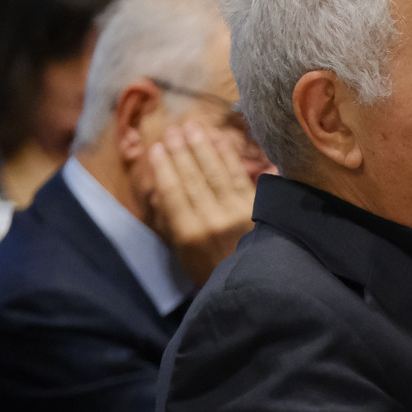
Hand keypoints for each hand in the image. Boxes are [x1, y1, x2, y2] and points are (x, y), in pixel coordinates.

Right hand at [146, 121, 254, 283]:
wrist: (254, 284)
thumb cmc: (212, 272)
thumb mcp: (183, 255)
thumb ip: (172, 222)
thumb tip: (161, 190)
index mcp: (189, 233)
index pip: (172, 192)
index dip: (163, 167)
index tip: (156, 148)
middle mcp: (211, 219)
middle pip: (193, 177)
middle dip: (181, 151)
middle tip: (172, 130)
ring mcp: (236, 211)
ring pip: (215, 172)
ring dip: (202, 147)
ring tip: (192, 127)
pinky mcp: (256, 207)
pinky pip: (239, 176)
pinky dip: (228, 156)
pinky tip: (219, 140)